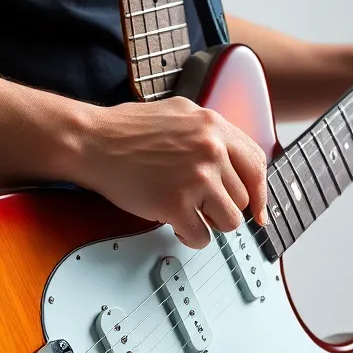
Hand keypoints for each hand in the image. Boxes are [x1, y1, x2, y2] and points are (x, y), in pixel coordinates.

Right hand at [77, 96, 268, 248]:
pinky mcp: (176, 204)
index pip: (256, 164)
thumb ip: (208, 133)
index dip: (260, 193)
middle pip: (242, 198)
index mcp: (214, 126)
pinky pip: (202, 237)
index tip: (259, 212)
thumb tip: (230, 161)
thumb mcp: (179, 114)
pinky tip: (177, 227)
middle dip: (222, 207)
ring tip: (189, 215)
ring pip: (228, 221)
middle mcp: (211, 150)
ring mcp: (196, 178)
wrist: (93, 141)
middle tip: (200, 207)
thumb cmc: (126, 131)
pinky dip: (191, 238)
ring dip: (210, 225)